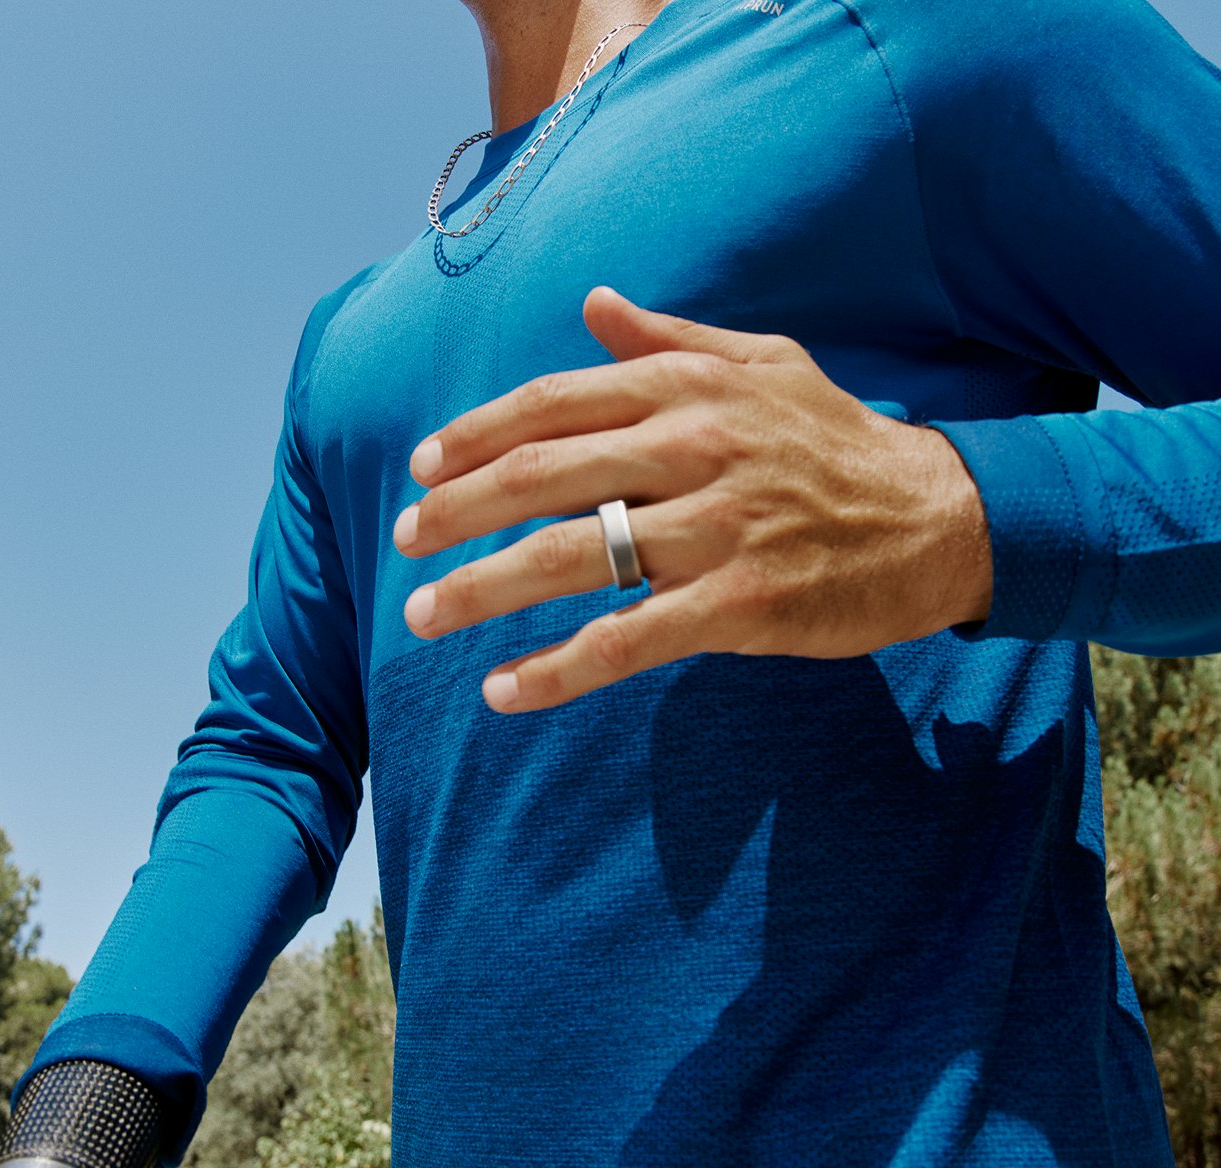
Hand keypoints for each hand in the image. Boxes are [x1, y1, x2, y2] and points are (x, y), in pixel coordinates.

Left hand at [392, 287, 991, 712]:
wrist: (939, 516)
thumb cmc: (838, 440)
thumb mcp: (763, 363)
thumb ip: (671, 336)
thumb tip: (595, 303)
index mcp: (686, 388)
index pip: (551, 404)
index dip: (474, 435)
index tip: (420, 468)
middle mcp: (689, 447)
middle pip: (539, 478)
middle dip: (455, 513)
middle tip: (402, 542)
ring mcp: (713, 528)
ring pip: (567, 558)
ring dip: (481, 591)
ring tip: (425, 615)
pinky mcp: (738, 602)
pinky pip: (625, 639)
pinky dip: (556, 670)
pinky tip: (503, 691)